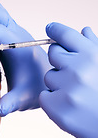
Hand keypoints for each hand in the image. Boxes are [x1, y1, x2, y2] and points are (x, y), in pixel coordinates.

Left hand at [39, 23, 97, 137]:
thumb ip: (96, 47)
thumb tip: (83, 31)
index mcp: (93, 56)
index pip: (65, 35)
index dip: (56, 30)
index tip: (50, 28)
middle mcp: (79, 70)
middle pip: (52, 54)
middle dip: (61, 61)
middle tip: (75, 74)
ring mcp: (67, 90)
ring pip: (49, 77)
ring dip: (59, 83)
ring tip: (79, 94)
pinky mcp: (58, 109)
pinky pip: (44, 96)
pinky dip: (54, 101)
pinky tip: (72, 106)